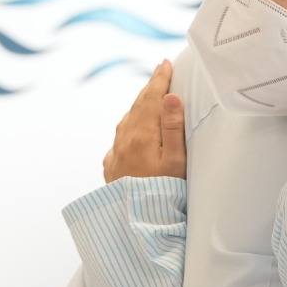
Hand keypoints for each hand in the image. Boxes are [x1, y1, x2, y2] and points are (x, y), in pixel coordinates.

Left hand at [101, 60, 185, 182]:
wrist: (135, 222)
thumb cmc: (162, 192)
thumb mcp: (175, 160)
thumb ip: (172, 127)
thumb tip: (170, 97)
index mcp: (142, 134)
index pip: (152, 98)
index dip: (160, 80)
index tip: (165, 64)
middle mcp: (124, 139)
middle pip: (138, 105)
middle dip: (149, 87)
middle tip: (158, 71)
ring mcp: (116, 153)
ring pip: (127, 119)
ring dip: (138, 104)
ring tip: (149, 94)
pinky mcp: (111, 166)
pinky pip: (120, 137)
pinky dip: (129, 125)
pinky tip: (132, 128)